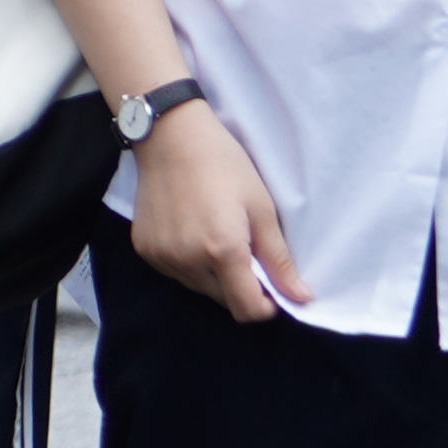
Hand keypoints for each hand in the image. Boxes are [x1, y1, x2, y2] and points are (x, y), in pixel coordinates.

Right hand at [125, 104, 304, 324]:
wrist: (172, 137)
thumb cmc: (224, 165)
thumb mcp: (261, 208)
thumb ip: (278, 259)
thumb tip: (301, 298)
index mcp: (223, 251)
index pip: (246, 309)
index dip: (265, 307)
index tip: (273, 292)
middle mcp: (189, 261)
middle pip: (223, 300)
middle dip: (240, 286)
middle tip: (245, 250)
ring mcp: (163, 257)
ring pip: (198, 288)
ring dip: (214, 276)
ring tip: (216, 235)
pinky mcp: (146, 250)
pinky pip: (175, 272)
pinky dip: (189, 263)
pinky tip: (192, 231)